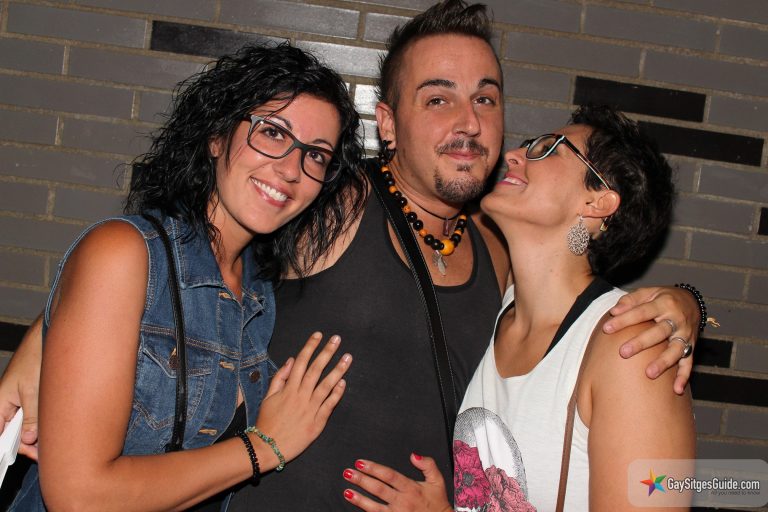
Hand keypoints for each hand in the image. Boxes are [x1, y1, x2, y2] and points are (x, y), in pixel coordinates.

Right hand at [0, 315, 43, 459]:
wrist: (51, 334)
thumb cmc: (37, 357)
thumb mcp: (35, 391)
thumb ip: (33, 418)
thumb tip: (30, 441)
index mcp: (0, 403)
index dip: (7, 450)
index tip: (19, 459)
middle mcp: (8, 403)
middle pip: (13, 434)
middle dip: (27, 444)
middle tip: (43, 451)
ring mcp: (22, 399)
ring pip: (26, 425)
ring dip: (38, 433)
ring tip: (52, 439)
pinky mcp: (34, 394)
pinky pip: (35, 414)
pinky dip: (43, 422)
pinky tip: (55, 425)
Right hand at [253, 332, 350, 463]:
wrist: (267, 447)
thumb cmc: (266, 421)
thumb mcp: (268, 397)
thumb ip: (280, 377)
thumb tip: (292, 360)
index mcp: (288, 389)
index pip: (302, 362)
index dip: (310, 347)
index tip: (318, 335)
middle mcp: (301, 396)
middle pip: (316, 369)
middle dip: (327, 352)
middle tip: (337, 339)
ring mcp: (310, 409)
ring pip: (326, 385)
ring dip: (338, 370)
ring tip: (347, 357)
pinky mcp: (317, 423)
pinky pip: (329, 405)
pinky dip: (337, 394)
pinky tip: (343, 383)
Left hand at [342, 454, 451, 511]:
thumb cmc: (438, 504)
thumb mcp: (438, 481)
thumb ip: (428, 465)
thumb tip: (414, 455)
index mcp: (411, 488)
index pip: (389, 476)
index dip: (374, 468)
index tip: (360, 463)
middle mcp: (403, 501)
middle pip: (378, 489)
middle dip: (361, 480)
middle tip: (348, 473)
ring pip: (375, 507)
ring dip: (359, 499)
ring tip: (347, 492)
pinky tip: (357, 507)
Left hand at [603, 286, 699, 393]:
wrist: (692, 302)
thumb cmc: (662, 298)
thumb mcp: (648, 292)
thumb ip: (630, 300)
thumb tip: (614, 311)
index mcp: (664, 303)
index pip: (641, 312)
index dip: (624, 320)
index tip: (606, 329)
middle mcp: (677, 319)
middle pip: (659, 332)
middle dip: (641, 343)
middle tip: (623, 352)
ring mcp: (685, 334)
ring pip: (676, 350)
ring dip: (663, 363)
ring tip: (649, 374)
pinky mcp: (692, 346)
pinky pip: (689, 363)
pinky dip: (684, 377)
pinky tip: (676, 390)